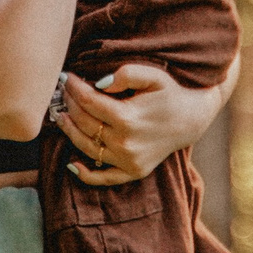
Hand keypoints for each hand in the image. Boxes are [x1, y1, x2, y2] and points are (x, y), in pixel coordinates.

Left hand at [55, 57, 238, 185]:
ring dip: (69, 131)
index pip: (88, 101)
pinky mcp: (132, 171)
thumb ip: (127, 74)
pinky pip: (103, 178)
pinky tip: (71, 164)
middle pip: (84, 123)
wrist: (191, 119)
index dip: (73, 87)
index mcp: (128, 118)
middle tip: (64, 91)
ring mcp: (128, 160)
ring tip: (61, 115)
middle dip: (69, 104)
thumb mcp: (153, 76)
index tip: (66, 76)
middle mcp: (125, 143)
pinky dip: (84, 174)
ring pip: (86, 147)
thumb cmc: (169, 94)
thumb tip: (100, 84)